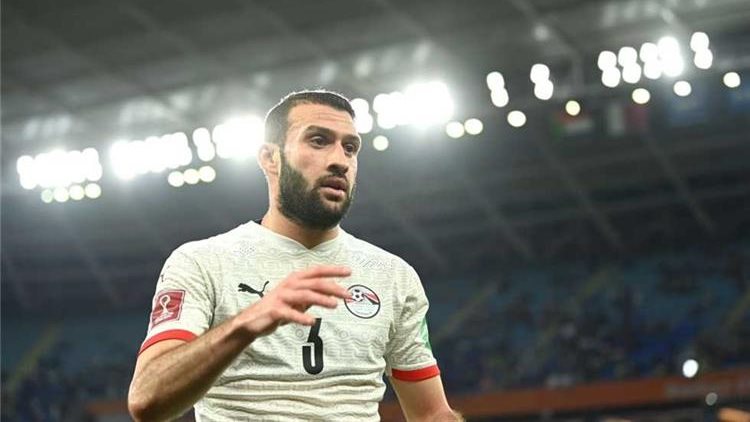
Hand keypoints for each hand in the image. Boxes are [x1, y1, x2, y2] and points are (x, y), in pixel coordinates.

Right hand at [232, 265, 350, 337]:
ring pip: (305, 295)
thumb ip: (313, 295)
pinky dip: (301, 317)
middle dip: (334, 288)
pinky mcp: (275, 310)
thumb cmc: (278, 308)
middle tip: (348, 295)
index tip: (349, 271)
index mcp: (296, 279)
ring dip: (321, 299)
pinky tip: (312, 322)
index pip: (317, 271)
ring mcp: (282, 296)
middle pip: (315, 283)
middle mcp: (289, 284)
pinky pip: (290, 313)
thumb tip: (333, 293)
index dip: (333, 270)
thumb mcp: (298, 300)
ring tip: (335, 305)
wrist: (252, 320)